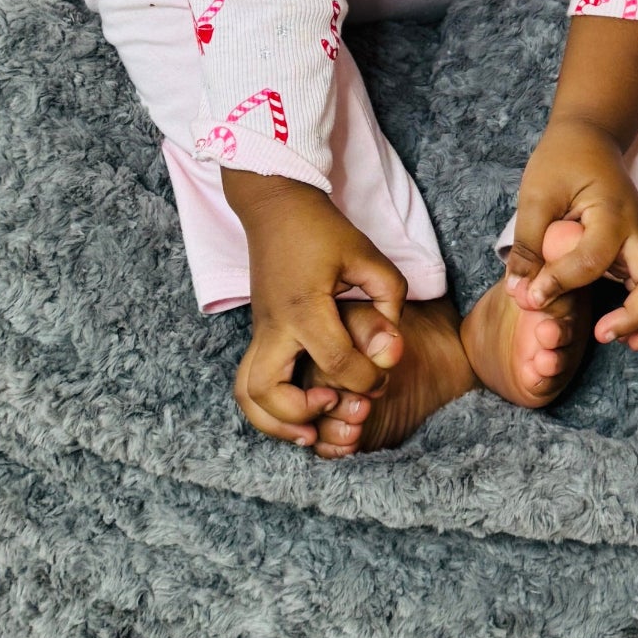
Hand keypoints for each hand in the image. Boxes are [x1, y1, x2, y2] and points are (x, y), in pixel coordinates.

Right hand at [221, 170, 407, 450]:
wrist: (276, 207)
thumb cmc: (323, 230)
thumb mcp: (366, 254)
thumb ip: (386, 298)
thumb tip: (391, 350)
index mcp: (304, 307)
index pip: (335, 361)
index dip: (365, 378)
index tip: (380, 376)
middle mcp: (274, 326)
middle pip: (268, 390)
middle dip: (302, 413)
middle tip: (334, 406)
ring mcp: (259, 332)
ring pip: (247, 394)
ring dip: (275, 421)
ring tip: (310, 430)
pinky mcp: (258, 335)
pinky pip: (248, 384)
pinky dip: (267, 409)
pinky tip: (298, 414)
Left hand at [505, 121, 637, 349]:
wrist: (589, 136)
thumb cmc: (562, 159)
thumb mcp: (536, 194)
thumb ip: (529, 245)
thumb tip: (520, 292)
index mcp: (610, 212)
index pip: (593, 258)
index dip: (561, 283)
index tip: (532, 297)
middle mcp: (636, 229)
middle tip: (603, 335)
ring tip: (628, 343)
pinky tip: (630, 332)